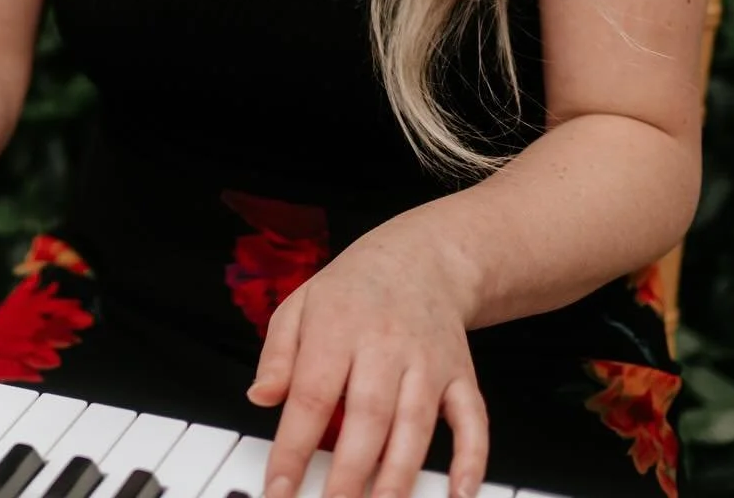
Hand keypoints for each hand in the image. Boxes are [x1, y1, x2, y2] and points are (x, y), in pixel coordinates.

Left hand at [249, 225, 486, 497]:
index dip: (294, 448)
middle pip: (367, 419)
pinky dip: (469, 460)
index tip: (279, 488)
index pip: (311, 396)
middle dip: (348, 476)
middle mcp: (384, 346)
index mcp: (337, 328)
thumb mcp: (300, 304)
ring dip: (397, 479)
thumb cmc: (352, 290)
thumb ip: (278, 353)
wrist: (421, 258)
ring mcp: (427, 362)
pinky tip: (457, 494)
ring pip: (415, 428)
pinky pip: (472, 422)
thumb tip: (260, 397)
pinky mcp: (461, 375)